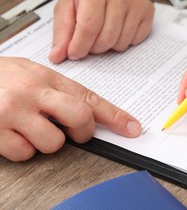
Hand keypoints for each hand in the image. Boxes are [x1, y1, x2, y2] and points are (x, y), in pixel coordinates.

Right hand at [0, 57, 141, 160]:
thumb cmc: (0, 77)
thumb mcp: (33, 74)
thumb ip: (59, 90)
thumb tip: (88, 112)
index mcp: (48, 78)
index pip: (90, 98)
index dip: (116, 116)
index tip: (132, 128)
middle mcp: (34, 93)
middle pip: (80, 119)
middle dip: (82, 132)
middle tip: (73, 131)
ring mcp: (15, 112)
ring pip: (54, 143)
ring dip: (46, 142)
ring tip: (31, 127)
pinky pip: (26, 154)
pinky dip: (22, 149)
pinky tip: (13, 134)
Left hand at [50, 0, 153, 62]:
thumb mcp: (66, 7)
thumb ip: (61, 32)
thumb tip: (57, 57)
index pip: (89, 28)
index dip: (79, 46)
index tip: (73, 53)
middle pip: (106, 39)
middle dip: (94, 48)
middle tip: (88, 41)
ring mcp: (136, 3)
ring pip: (121, 44)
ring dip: (109, 46)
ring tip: (103, 32)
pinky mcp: (147, 11)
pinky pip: (136, 41)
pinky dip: (124, 41)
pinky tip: (118, 29)